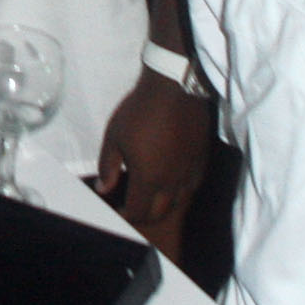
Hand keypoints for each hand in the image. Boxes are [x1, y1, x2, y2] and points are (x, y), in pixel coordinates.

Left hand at [93, 67, 212, 256]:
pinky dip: (178, 192)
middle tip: (130, 208)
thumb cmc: (140, 111)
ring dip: (161, 206)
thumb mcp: (114, 136)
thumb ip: (107, 166)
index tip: (116, 211)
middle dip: (142, 215)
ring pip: (177, 202)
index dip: (125, 215)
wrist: (175, 88)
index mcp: (149, 179)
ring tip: (149, 198)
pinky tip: (170, 183)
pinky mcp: (201, 161)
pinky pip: (190, 187)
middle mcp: (172, 183)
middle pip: (159, 213)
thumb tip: (103, 189)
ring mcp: (190, 173)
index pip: (138, 212)